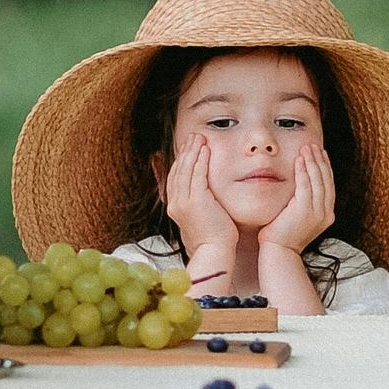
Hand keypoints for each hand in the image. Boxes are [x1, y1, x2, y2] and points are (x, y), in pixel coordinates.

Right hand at [163, 135, 240, 255]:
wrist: (214, 252)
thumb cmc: (212, 238)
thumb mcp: (200, 218)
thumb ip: (199, 204)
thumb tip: (203, 197)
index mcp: (175, 206)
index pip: (175, 177)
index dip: (181, 160)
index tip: (188, 147)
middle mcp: (175, 203)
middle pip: (178, 170)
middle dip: (185, 152)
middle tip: (192, 136)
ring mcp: (184, 202)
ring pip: (185, 170)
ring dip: (192, 152)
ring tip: (199, 138)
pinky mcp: (196, 202)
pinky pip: (197, 176)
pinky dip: (200, 161)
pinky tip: (205, 150)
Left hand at [256, 145, 335, 254]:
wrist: (279, 251)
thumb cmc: (284, 236)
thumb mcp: (300, 218)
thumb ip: (305, 204)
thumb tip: (302, 187)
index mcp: (327, 215)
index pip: (329, 185)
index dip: (326, 167)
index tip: (321, 154)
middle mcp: (326, 213)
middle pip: (326, 180)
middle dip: (320, 160)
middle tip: (314, 146)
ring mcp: (317, 212)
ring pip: (318, 180)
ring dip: (312, 162)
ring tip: (307, 148)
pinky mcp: (304, 210)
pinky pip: (305, 185)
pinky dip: (303, 171)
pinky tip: (300, 160)